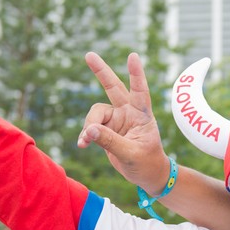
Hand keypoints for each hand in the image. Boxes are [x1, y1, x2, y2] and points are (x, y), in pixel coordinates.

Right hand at [77, 52, 170, 193]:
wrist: (146, 174)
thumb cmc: (147, 163)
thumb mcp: (131, 154)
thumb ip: (110, 142)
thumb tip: (88, 130)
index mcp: (143, 115)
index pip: (140, 91)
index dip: (136, 74)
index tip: (133, 55)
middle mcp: (129, 112)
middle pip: (113, 87)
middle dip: (101, 71)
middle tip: (89, 54)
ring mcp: (117, 119)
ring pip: (95, 113)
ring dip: (89, 126)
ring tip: (85, 142)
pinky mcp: (106, 129)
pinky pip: (90, 127)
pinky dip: (85, 135)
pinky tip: (82, 145)